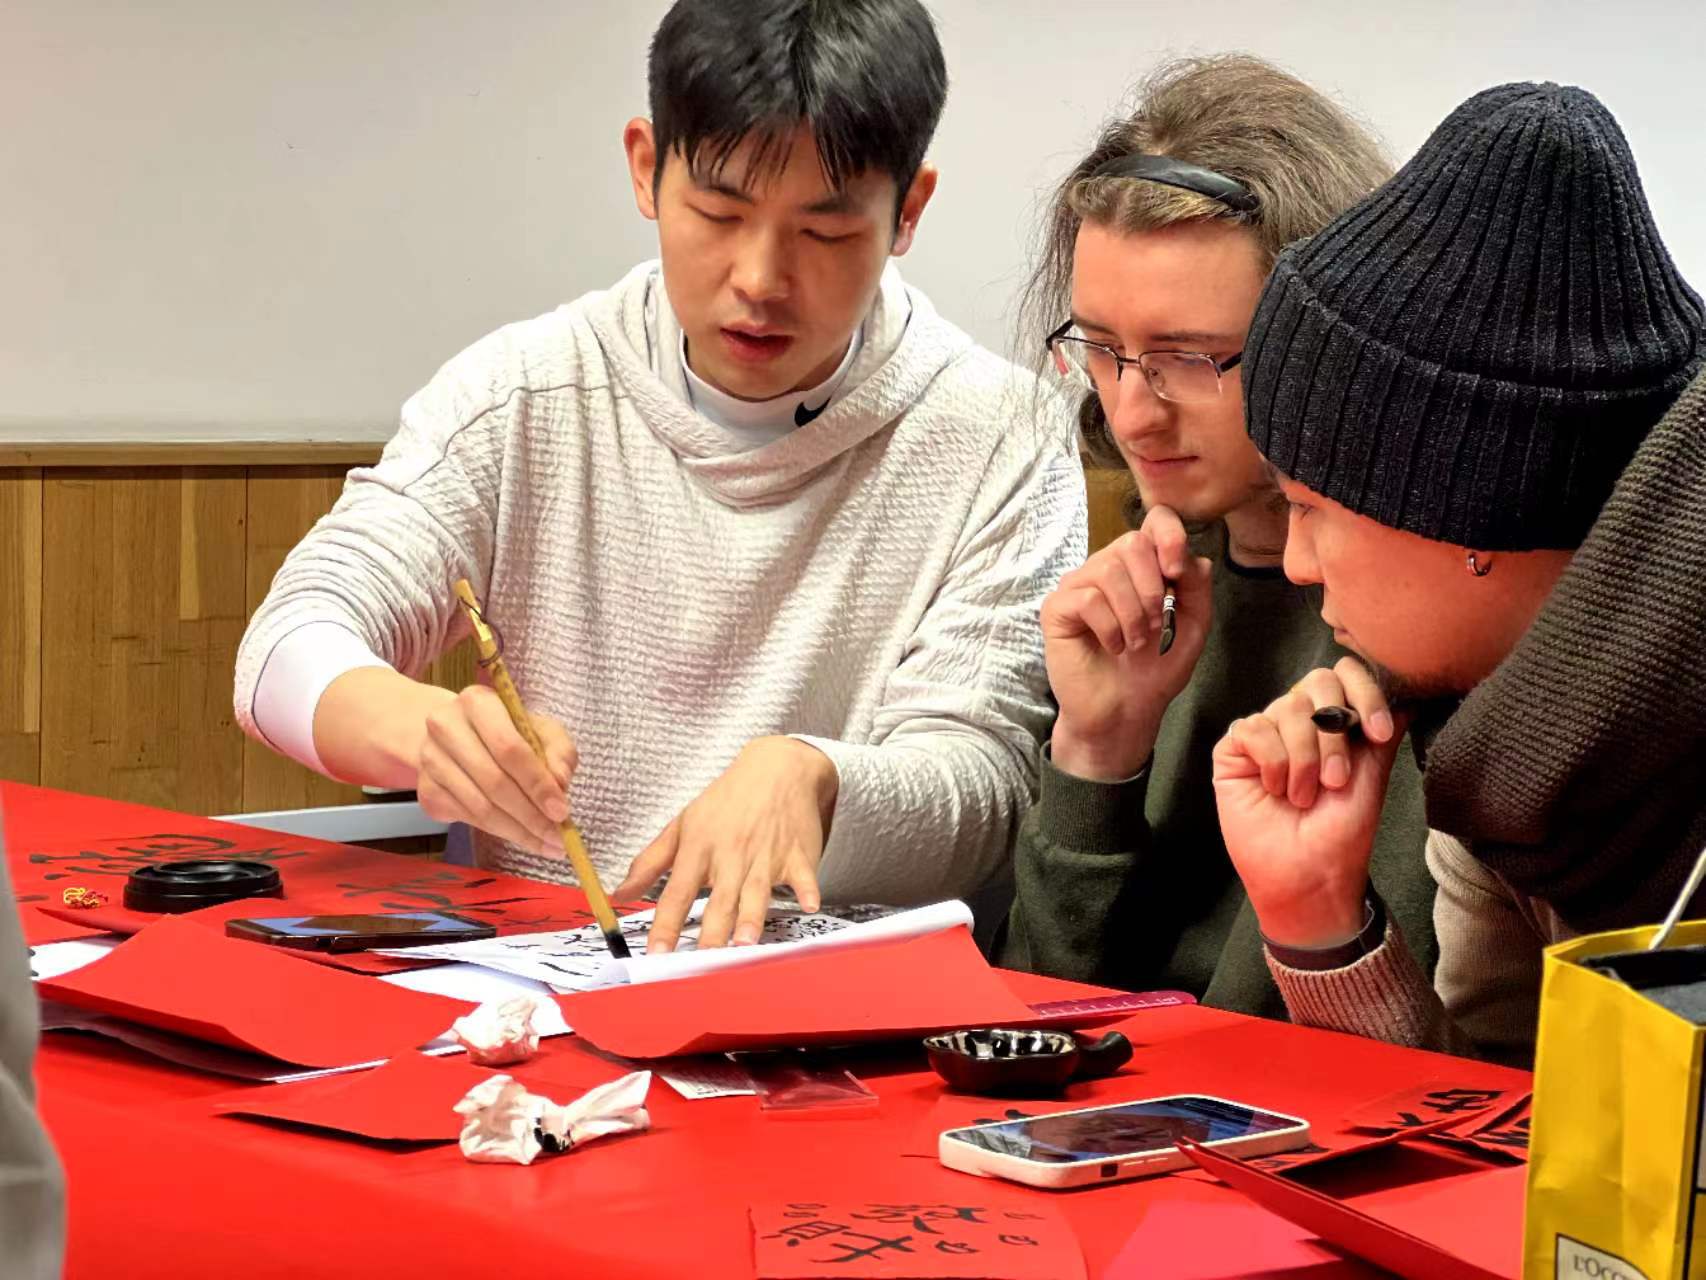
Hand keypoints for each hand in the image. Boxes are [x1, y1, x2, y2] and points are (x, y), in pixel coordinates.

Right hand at [415, 685, 576, 854]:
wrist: (453, 736)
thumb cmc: (505, 731)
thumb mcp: (539, 729)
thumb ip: (558, 751)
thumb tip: (560, 783)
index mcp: (477, 703)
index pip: (510, 748)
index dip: (537, 783)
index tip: (561, 812)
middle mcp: (445, 727)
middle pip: (494, 782)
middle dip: (530, 816)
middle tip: (556, 838)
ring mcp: (430, 760)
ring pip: (480, 807)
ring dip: (516, 831)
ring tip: (545, 843)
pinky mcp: (426, 790)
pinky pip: (467, 818)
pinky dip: (498, 831)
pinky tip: (520, 836)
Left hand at [614, 736, 838, 952]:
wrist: (776, 768)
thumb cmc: (727, 800)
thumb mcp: (683, 825)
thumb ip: (650, 862)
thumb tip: (618, 895)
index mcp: (699, 849)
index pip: (677, 893)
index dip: (665, 925)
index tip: (657, 953)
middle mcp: (731, 855)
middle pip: (718, 900)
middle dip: (711, 932)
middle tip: (703, 961)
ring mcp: (765, 855)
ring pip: (757, 891)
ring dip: (751, 917)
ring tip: (744, 943)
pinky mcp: (797, 855)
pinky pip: (803, 875)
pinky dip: (808, 889)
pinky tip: (810, 904)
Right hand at [1044, 505, 1213, 779]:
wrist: (1123, 714)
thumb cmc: (1153, 672)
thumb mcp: (1192, 630)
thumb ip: (1198, 592)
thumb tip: (1196, 558)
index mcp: (1139, 567)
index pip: (1153, 523)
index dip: (1169, 535)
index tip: (1178, 573)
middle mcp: (1105, 568)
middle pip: (1132, 543)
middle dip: (1154, 588)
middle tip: (1156, 625)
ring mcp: (1077, 587)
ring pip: (1109, 570)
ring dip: (1133, 613)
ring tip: (1136, 643)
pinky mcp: (1056, 609)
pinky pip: (1088, 598)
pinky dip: (1109, 626)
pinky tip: (1112, 647)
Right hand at [1212, 658, 1402, 947]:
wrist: (1307, 873)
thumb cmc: (1341, 834)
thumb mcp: (1373, 775)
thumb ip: (1384, 728)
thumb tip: (1408, 690)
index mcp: (1337, 722)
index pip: (1348, 675)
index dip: (1365, 693)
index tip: (1377, 733)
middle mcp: (1302, 721)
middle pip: (1318, 681)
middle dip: (1332, 732)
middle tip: (1336, 780)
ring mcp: (1267, 733)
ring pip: (1286, 708)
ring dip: (1304, 758)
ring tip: (1304, 797)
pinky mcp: (1234, 750)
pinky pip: (1253, 729)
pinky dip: (1272, 762)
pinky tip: (1274, 789)